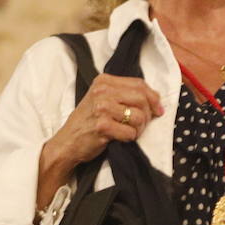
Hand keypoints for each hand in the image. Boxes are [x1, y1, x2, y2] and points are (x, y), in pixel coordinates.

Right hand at [37, 75, 163, 206]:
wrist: (67, 142)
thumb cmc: (87, 123)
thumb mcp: (102, 100)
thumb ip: (124, 94)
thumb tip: (155, 99)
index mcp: (104, 81)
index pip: (139, 83)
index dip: (153, 97)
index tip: (158, 109)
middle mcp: (102, 92)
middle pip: (141, 98)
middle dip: (148, 114)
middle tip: (142, 125)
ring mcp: (101, 108)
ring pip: (139, 116)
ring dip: (139, 129)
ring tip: (129, 132)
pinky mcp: (102, 126)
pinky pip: (130, 132)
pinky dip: (130, 138)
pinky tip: (121, 138)